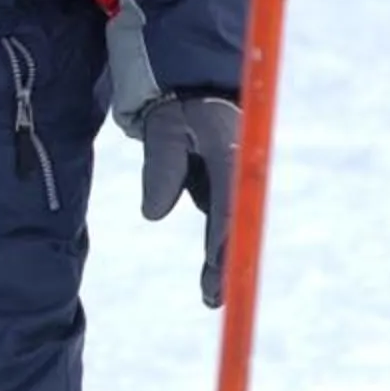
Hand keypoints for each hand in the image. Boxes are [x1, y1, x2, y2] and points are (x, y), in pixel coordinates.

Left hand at [139, 91, 239, 307]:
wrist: (194, 92)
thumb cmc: (179, 108)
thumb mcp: (164, 127)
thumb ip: (161, 164)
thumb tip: (152, 216)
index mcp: (230, 154)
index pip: (228, 200)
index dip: (223, 233)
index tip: (215, 261)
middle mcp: (237, 174)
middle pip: (233, 223)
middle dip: (226, 260)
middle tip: (217, 296)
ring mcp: (231, 184)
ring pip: (226, 229)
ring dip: (222, 263)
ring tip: (212, 298)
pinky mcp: (221, 191)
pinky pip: (219, 225)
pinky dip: (217, 252)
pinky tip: (212, 284)